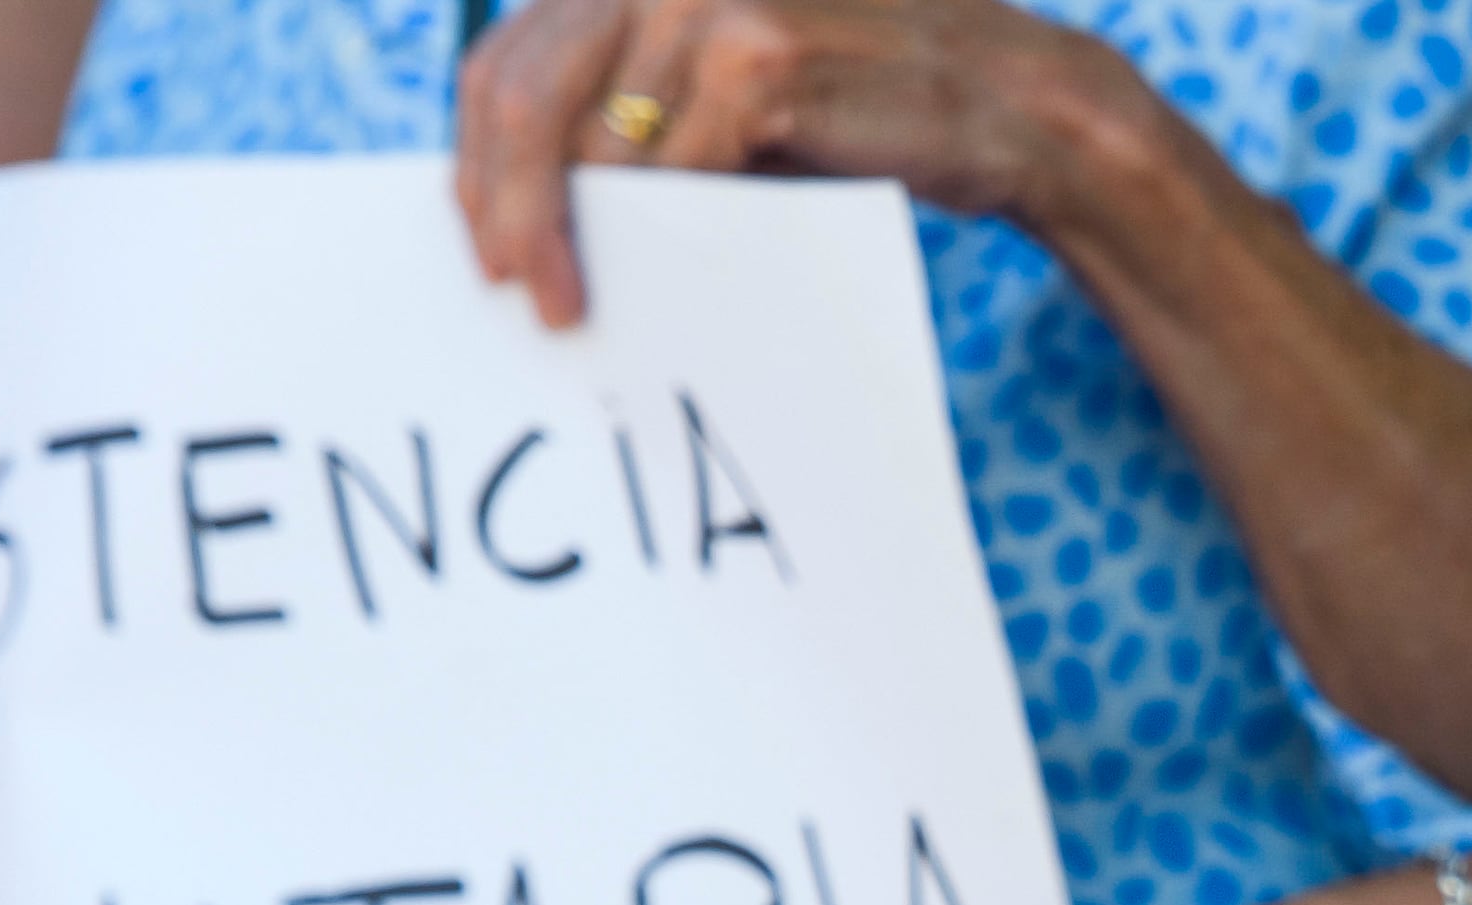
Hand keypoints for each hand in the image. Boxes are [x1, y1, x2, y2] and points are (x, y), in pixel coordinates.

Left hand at [455, 0, 1135, 327]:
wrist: (994, 102)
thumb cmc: (854, 111)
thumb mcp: (720, 99)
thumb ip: (633, 117)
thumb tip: (525, 210)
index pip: (507, 58)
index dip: (476, 163)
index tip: (483, 251)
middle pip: (523, 94)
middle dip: (505, 209)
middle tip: (516, 297)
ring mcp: (700, 2)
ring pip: (588, 145)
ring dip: (574, 239)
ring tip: (575, 308)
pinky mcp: (752, 55)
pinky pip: (671, 169)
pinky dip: (656, 232)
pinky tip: (656, 279)